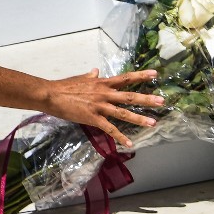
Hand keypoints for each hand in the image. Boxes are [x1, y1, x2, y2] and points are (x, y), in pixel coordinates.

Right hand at [43, 69, 164, 148]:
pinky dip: (120, 136)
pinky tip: (130, 143)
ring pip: (123, 113)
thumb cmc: (65, 86)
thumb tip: (96, 70)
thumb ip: (91, 76)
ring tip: (153, 122)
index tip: (155, 74)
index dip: (141, 76)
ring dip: (139, 118)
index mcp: (103, 83)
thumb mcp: (81, 78)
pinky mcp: (93, 118)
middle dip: (147, 99)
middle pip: (130, 96)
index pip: (126, 78)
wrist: (52, 95)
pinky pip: (110, 129)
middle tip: (162, 101)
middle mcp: (104, 93)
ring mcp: (100, 106)